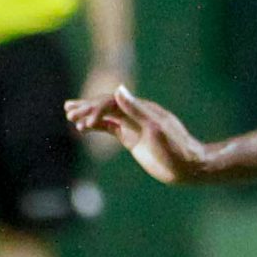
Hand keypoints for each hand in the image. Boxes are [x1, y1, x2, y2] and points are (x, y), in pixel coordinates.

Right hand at [65, 86, 209, 184]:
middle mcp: (136, 114)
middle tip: (68, 111)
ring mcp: (132, 126)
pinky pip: (110, 128)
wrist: (187, 167)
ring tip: (69, 115)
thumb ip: (136, 109)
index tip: (86, 121)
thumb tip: (118, 88)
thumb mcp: (155, 128)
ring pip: (106, 116)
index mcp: (142, 108)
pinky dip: (96, 127)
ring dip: (88, 115)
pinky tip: (83, 129)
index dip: (98, 108)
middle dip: (87, 108)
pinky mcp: (131, 138)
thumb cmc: (176, 148)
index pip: (114, 101)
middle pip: (107, 106)